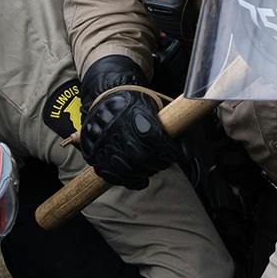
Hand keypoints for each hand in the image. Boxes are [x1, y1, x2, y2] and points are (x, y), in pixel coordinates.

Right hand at [78, 55, 178, 188]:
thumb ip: (177, 129)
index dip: (167, 150)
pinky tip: (136, 178)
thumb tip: (186, 155)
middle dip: (156, 165)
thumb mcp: (160, 108)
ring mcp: (100, 138)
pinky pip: (108, 173)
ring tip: (150, 169)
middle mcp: (114, 124)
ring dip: (142, 174)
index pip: (152, 136)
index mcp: (133, 110)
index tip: (174, 155)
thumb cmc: (139, 106)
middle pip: (138, 157)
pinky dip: (125, 180)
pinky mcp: (90, 150)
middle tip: (163, 163)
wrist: (108, 97)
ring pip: (124, 168)